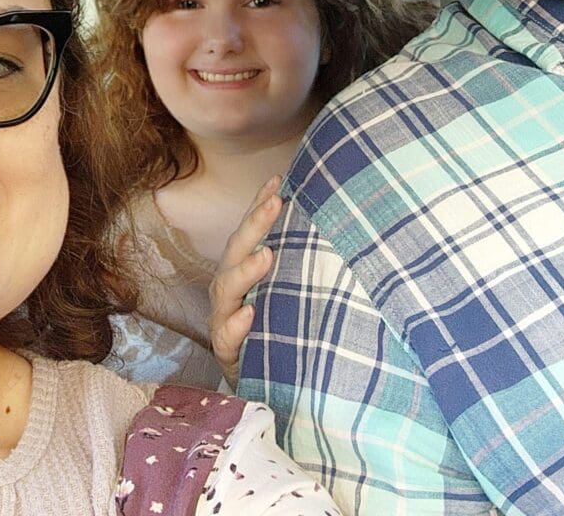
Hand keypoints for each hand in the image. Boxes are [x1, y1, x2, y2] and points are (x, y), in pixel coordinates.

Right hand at [209, 174, 283, 388]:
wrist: (265, 384)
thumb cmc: (281, 330)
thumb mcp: (290, 294)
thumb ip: (301, 266)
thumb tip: (338, 226)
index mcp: (245, 271)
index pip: (250, 232)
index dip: (260, 205)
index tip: (279, 179)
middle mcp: (231, 290)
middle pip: (237, 251)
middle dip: (255, 225)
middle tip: (275, 202)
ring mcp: (225, 319)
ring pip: (227, 288)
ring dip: (246, 270)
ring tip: (265, 255)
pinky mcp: (227, 352)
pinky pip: (227, 336)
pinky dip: (237, 324)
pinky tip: (249, 314)